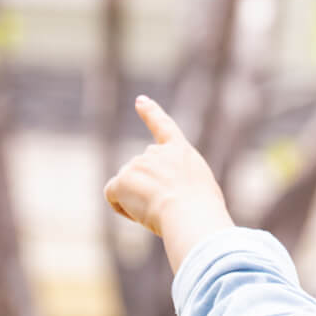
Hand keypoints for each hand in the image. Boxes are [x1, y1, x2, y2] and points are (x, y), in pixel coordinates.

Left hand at [103, 96, 229, 241]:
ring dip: (138, 201)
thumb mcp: (200, 189)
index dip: (151, 112)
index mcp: (180, 152)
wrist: (191, 214)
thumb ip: (179, 182)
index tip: (140, 100)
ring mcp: (137, 164)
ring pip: (128, 187)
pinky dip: (122, 207)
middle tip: (168, 207)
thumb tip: (164, 195)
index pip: (164, 127)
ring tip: (160, 212)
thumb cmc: (203, 209)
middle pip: (141, 172)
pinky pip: (112, 195)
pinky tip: (141, 214)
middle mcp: (156, 152)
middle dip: (147, 188)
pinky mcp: (122, 179)